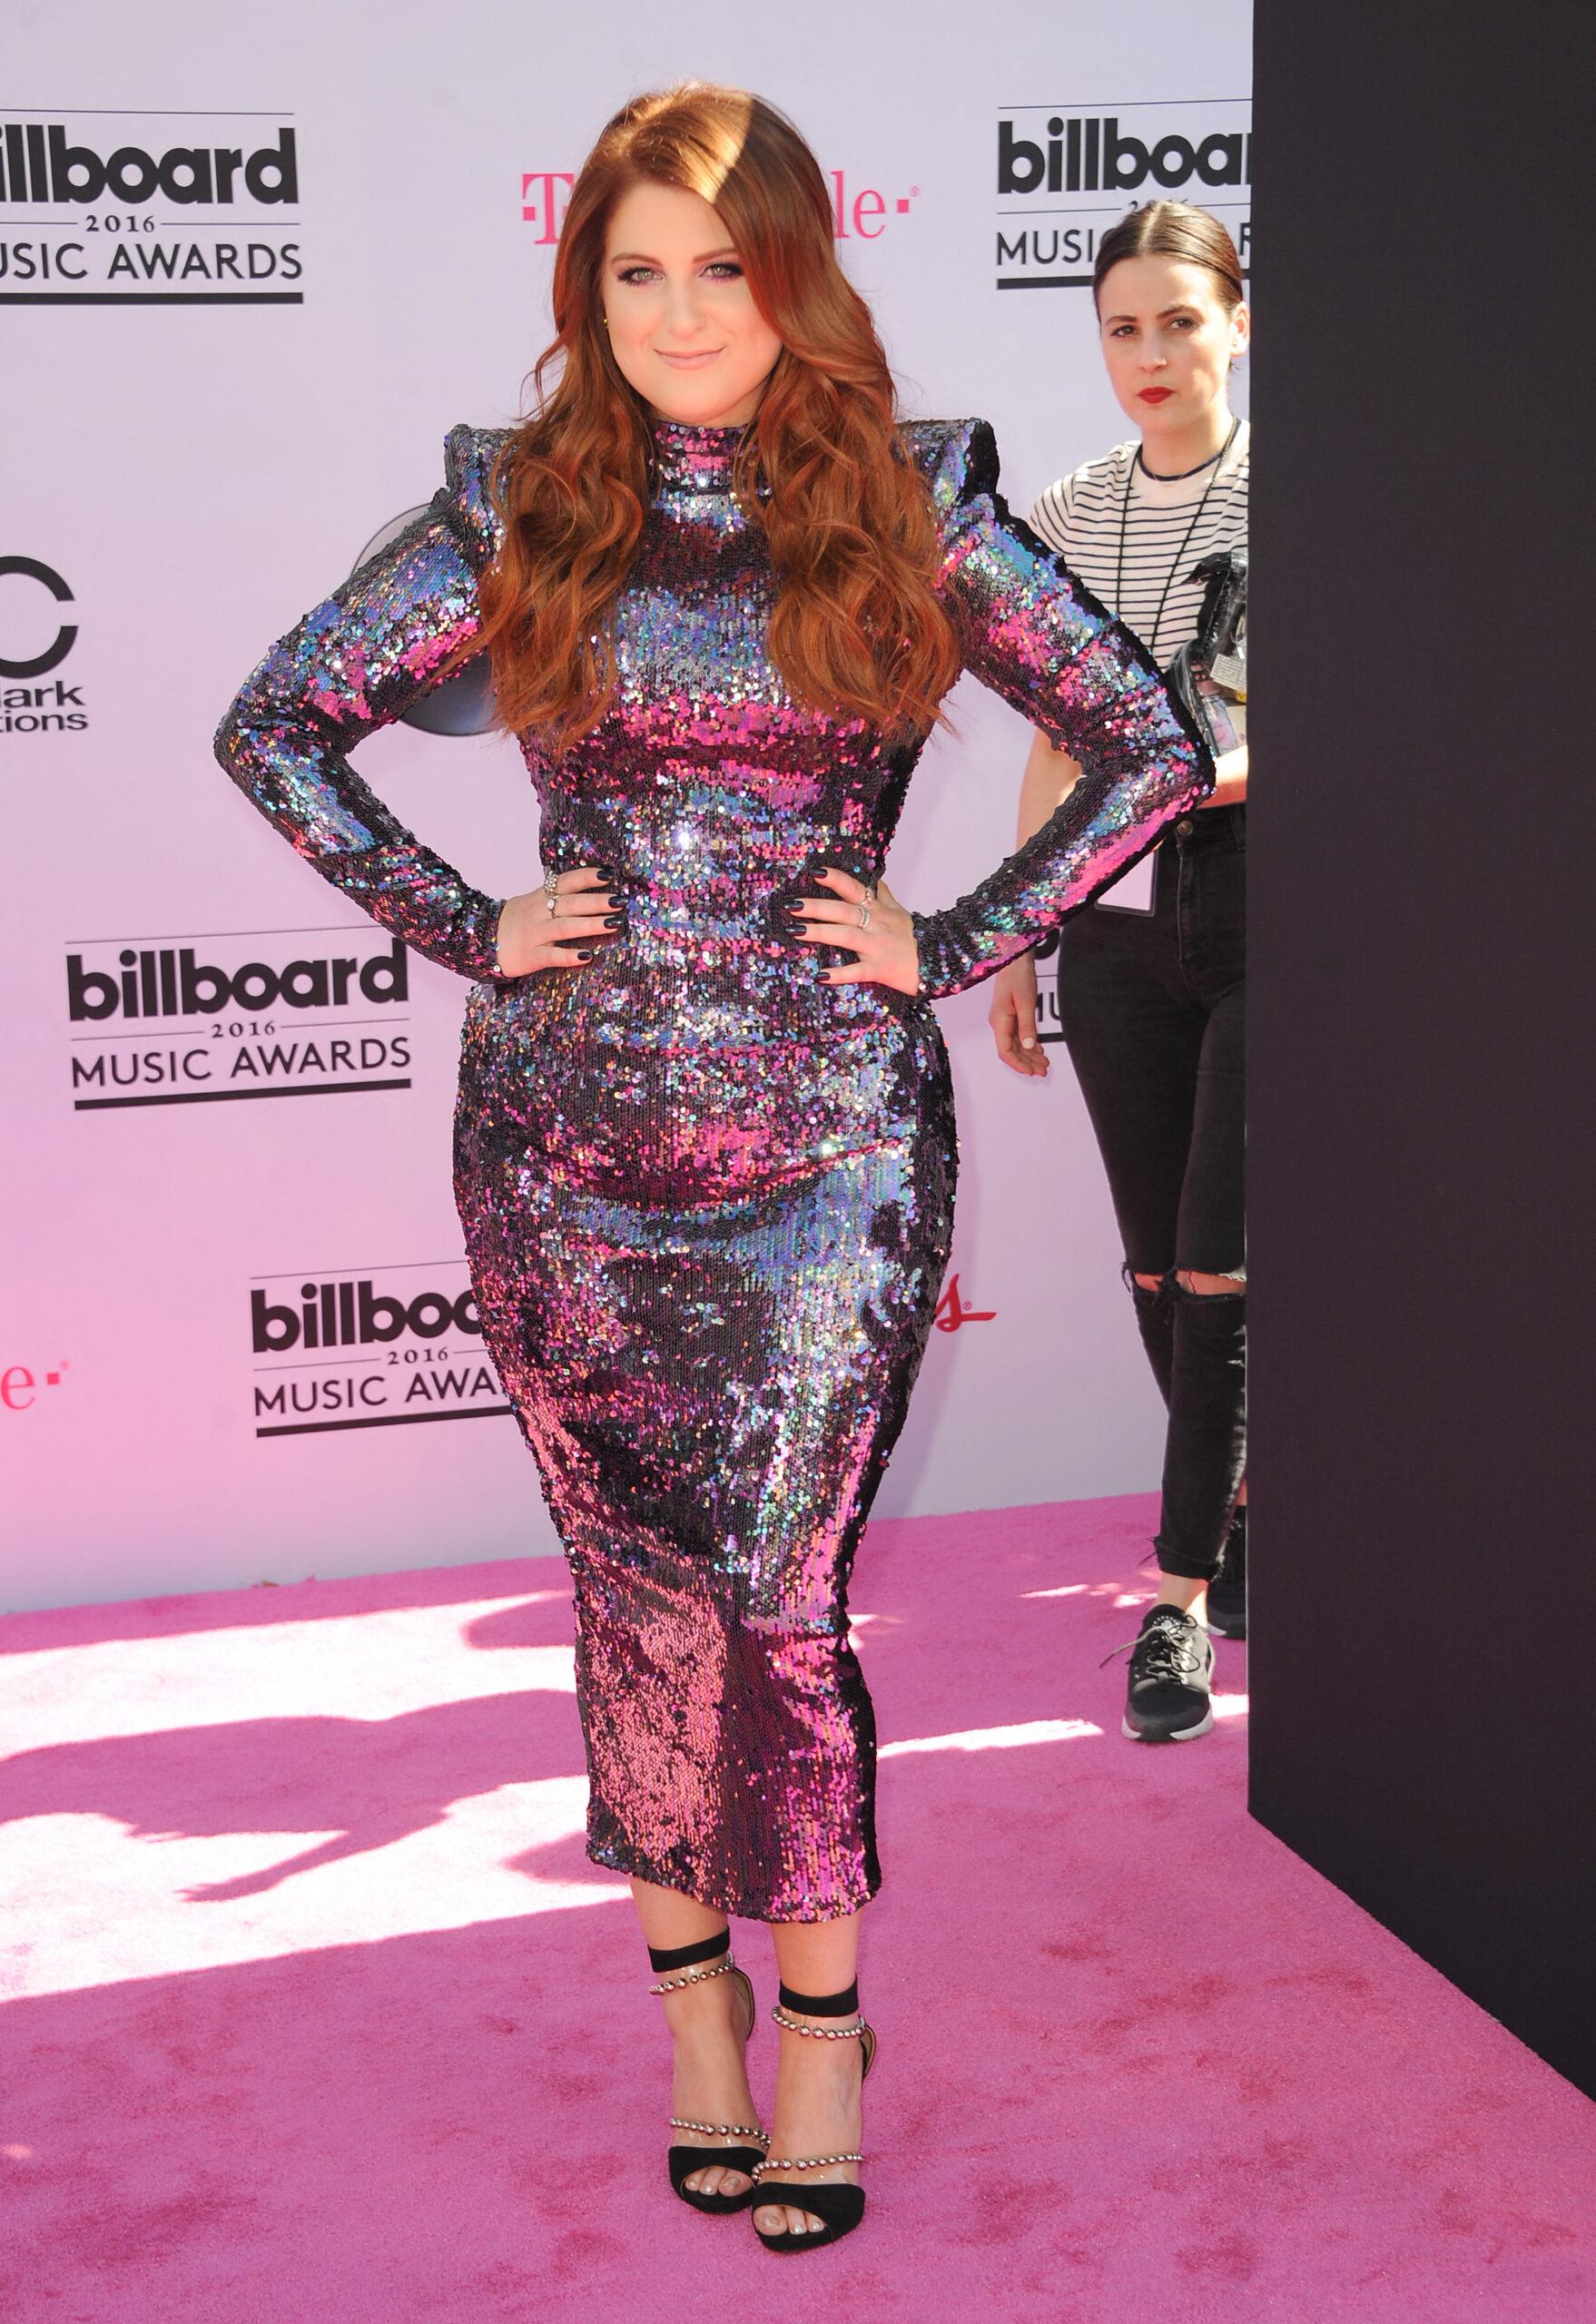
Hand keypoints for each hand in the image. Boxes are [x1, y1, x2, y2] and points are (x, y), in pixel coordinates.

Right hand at [494, 865, 621, 977]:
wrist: (480, 941)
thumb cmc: (515, 921)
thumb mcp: (532, 901)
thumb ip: (555, 894)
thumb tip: (588, 886)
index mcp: (540, 896)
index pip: (565, 882)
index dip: (586, 877)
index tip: (608, 875)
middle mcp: (537, 912)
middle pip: (570, 903)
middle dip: (597, 901)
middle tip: (620, 901)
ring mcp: (533, 934)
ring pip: (564, 927)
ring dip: (590, 924)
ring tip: (614, 923)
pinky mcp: (530, 956)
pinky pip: (552, 955)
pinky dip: (569, 956)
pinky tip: (587, 956)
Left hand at [788, 868, 918, 993]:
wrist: (940, 964)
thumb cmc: (914, 938)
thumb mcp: (899, 911)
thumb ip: (882, 894)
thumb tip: (871, 875)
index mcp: (879, 909)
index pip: (855, 888)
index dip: (835, 879)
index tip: (815, 872)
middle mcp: (877, 924)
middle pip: (843, 911)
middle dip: (816, 907)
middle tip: (792, 905)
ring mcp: (878, 946)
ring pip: (846, 936)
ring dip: (820, 932)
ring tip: (795, 931)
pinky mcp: (880, 969)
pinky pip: (857, 971)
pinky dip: (839, 974)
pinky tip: (820, 976)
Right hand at [989, 954, 1048, 1077]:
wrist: (1014, 958)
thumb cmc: (1018, 975)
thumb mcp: (1026, 1002)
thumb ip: (1028, 1026)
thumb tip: (1029, 1047)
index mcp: (999, 1021)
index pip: (1005, 1052)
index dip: (1018, 1064)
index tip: (1032, 1072)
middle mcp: (999, 1023)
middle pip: (1011, 1051)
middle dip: (1027, 1063)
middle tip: (1044, 1071)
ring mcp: (1004, 1019)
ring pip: (1016, 1045)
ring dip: (1029, 1055)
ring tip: (1045, 1063)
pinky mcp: (1010, 1015)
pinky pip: (1018, 1035)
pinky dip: (1028, 1044)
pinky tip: (1038, 1049)